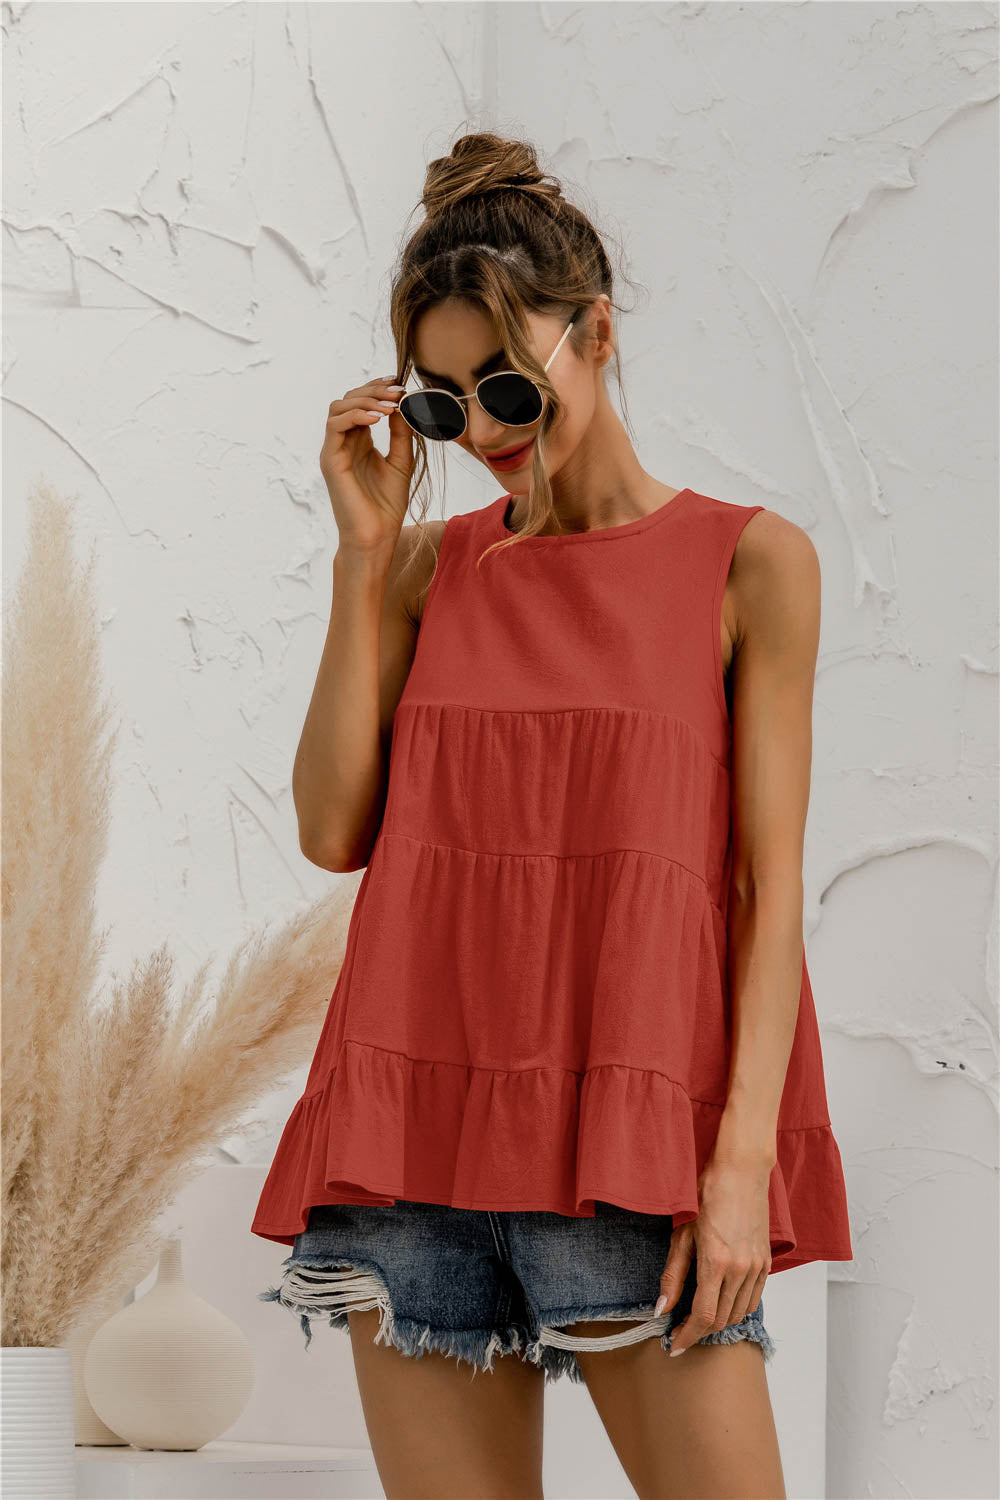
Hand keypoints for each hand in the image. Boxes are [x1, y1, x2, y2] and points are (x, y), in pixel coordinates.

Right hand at [319, 374, 414, 549]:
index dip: (378, 389)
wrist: (376, 537)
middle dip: (374, 391)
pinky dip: (356, 416)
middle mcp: (344, 443)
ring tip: (390, 405)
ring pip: (338, 408)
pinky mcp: (330, 460)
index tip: (400, 383)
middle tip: (398, 391)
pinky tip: (378, 418)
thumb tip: (402, 404)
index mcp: (360, 443)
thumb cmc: (387, 507)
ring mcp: (334, 451)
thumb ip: (401, 434)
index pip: (362, 403)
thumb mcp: (402, 462)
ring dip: (365, 400)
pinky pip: (335, 426)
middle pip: (349, 400)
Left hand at [653, 1153, 771, 1355]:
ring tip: (699, 1318)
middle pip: (721, 1320)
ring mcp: (757, 1267)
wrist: (740, 1173)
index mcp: (715, 1263)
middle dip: (699, 1331)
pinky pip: (754, 1299)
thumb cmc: (706, 1196)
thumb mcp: (682, 1235)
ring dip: (718, 1322)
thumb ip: (672, 1276)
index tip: (674, 1346)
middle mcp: (740, 1270)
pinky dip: (737, 1308)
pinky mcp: (767, 1263)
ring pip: (739, 1313)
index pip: (703, 1316)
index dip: (687, 1336)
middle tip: (681, 1331)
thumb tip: (662, 1309)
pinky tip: (722, 1303)